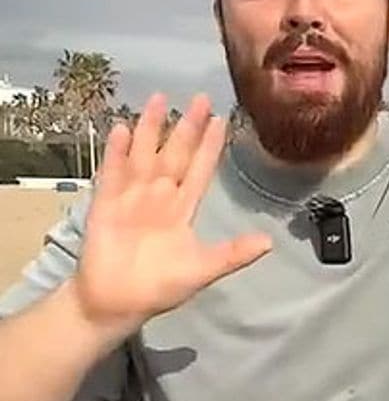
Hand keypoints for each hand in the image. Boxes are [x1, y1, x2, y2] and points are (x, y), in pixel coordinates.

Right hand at [73, 93, 271, 333]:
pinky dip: (116, 152)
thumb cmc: (161, 287)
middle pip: (175, 154)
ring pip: (144, 155)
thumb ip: (234, 254)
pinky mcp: (106, 204)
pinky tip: (120, 129)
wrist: (118, 303)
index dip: (209, 145)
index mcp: (182, 208)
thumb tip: (270, 242)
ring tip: (159, 100)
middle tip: (199, 97)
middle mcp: (159, 196)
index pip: (200, 169)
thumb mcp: (203, 269)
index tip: (220, 119)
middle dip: (186, 126)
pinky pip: (113, 173)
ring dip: (150, 128)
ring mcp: (132, 197)